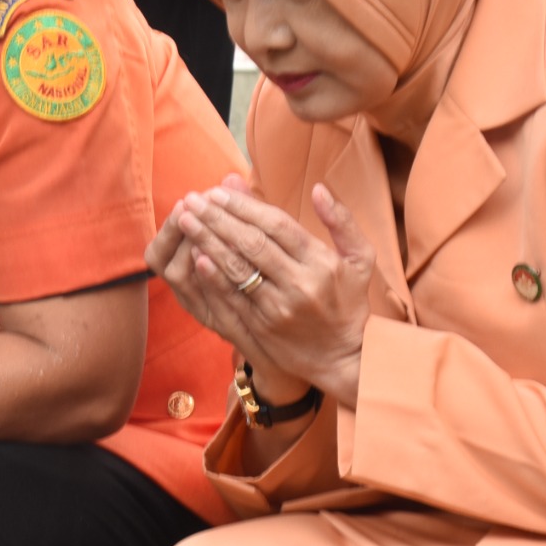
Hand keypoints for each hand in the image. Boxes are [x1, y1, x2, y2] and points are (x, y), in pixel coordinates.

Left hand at [152, 176, 374, 405]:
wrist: (343, 358)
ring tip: (186, 220)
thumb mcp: (360, 259)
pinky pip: (232, 298)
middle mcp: (300, 284)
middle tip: (193, 199)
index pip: (277, 225)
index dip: (245, 206)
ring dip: (208, 241)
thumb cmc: (349, 302)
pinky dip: (212, 276)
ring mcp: (279, 308)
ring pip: (237, 269)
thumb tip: (319, 188)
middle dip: (218, 218)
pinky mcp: (262, 328)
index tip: (219, 191)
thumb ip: (341, 221)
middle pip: (252, 243)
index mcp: (322, 261)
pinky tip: (195, 256)